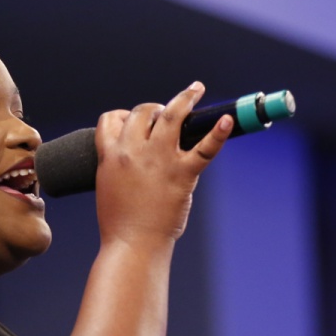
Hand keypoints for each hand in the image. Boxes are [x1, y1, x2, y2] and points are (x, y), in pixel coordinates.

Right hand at [92, 82, 233, 246]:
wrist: (132, 245)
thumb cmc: (120, 222)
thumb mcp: (108, 185)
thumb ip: (120, 164)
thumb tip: (138, 153)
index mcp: (111, 155)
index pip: (112, 119)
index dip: (123, 116)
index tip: (133, 121)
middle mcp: (133, 151)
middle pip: (143, 112)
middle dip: (153, 109)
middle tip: (166, 113)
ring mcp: (159, 160)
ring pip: (172, 115)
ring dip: (185, 98)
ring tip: (196, 89)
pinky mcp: (182, 174)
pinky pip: (204, 148)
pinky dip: (218, 132)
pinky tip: (227, 120)